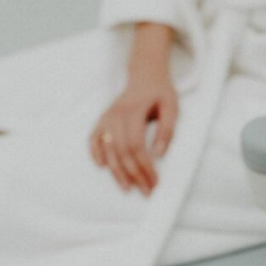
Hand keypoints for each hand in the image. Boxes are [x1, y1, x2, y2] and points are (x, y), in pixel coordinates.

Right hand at [89, 76, 177, 195]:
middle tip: (146, 190)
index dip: (145, 166)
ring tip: (127, 187)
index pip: (136, 145)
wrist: (145, 74)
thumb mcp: (171, 107)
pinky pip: (93, 138)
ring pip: (107, 149)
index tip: (155, 181)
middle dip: (133, 174)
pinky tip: (102, 166)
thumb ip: (167, 130)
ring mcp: (107, 117)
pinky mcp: (102, 119)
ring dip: (117, 170)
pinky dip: (95, 153)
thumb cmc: (160, 92)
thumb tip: (159, 154)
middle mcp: (116, 115)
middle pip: (121, 151)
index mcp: (134, 111)